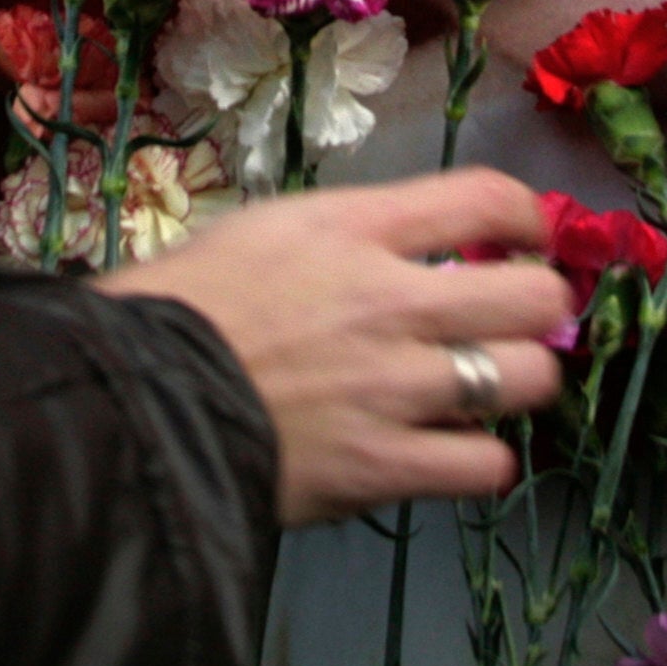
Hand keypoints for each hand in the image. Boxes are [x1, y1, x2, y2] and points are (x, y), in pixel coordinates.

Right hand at [94, 168, 572, 523]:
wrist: (129, 398)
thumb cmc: (180, 305)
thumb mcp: (264, 230)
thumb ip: (349, 236)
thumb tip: (413, 251)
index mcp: (355, 229)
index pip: (487, 198)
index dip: (527, 218)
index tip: (524, 239)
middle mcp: (390, 301)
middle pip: (534, 294)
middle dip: (537, 305)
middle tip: (512, 320)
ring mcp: (394, 389)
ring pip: (528, 380)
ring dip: (516, 382)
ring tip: (487, 385)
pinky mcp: (382, 467)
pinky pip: (487, 466)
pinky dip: (480, 459)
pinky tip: (453, 449)